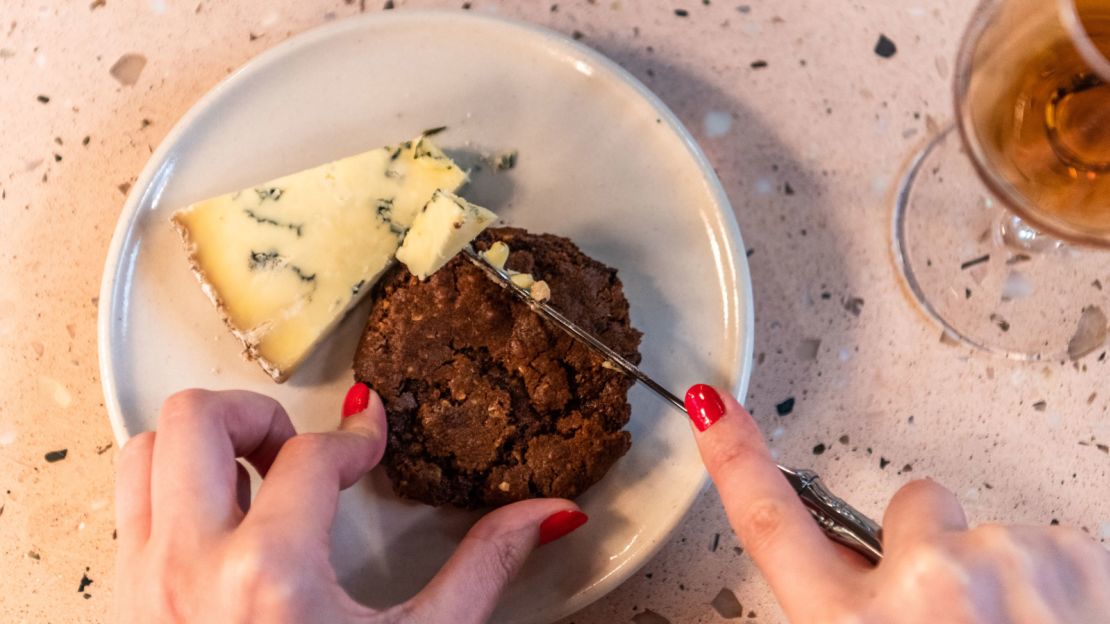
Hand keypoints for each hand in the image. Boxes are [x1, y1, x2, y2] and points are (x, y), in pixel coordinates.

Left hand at [115, 387, 586, 623]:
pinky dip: (171, 484)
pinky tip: (224, 519)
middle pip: (200, 417)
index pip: (313, 454)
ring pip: (147, 448)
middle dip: (259, 414)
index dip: (357, 435)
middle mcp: (191, 566)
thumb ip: (483, 568)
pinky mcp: (121, 598)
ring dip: (204, 443)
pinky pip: (130, 501)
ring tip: (256, 475)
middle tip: (299, 448)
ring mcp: (144, 580)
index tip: (371, 437)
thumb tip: (544, 516)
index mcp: (273, 575)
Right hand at [684, 384, 1109, 622]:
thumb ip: (852, 615)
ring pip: (993, 533)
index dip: (736, 458)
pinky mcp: (1074, 555)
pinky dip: (1064, 584)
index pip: (770, 523)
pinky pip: (1053, 545)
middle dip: (938, 545)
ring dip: (1008, 577)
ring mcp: (1003, 563)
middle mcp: (922, 586)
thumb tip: (858, 571)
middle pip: (916, 509)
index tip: (714, 410)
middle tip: (965, 618)